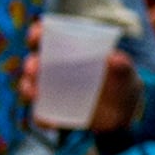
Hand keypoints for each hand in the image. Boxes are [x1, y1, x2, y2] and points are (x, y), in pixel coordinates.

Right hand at [7, 43, 141, 135]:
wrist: (124, 113)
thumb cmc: (122, 83)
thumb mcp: (126, 74)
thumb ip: (122, 65)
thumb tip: (113, 57)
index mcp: (70, 51)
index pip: (47, 37)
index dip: (37, 33)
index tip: (36, 34)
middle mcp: (55, 69)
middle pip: (34, 62)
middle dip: (31, 64)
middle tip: (34, 69)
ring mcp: (52, 91)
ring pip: (30, 87)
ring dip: (28, 88)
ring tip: (35, 93)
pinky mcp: (53, 112)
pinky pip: (41, 115)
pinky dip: (42, 118)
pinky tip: (51, 121)